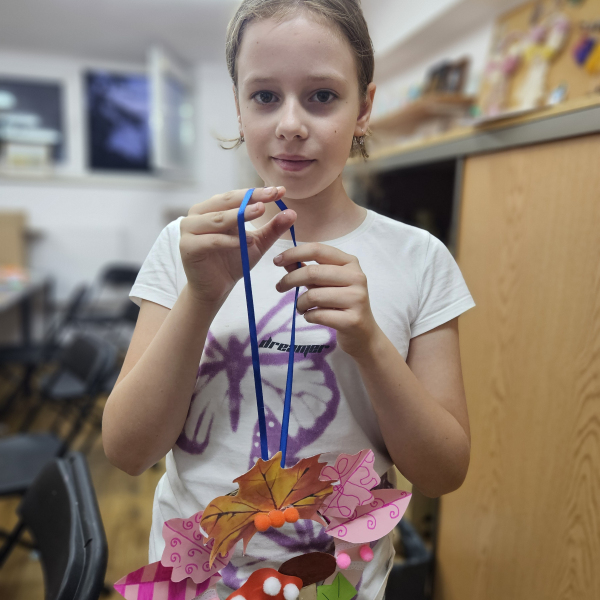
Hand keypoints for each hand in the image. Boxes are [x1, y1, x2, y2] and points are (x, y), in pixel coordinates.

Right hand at [180, 187, 295, 306]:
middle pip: (226, 202)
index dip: (257, 193)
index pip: (237, 196)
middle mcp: (198, 214)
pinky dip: (231, 240)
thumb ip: (272, 228)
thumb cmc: (233, 261)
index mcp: (212, 208)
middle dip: (250, 198)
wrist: (216, 288)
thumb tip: (292, 212)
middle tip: (271, 195)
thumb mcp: (257, 243)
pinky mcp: (188, 246)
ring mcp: (189, 229)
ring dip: (240, 215)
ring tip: (260, 211)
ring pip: (218, 219)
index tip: (280, 191)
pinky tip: (248, 241)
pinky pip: (212, 240)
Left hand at [273, 243, 380, 357]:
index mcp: (350, 263)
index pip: (318, 250)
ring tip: (301, 308)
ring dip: (299, 303)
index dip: (294, 253)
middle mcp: (356, 277)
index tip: (276, 260)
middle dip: (290, 280)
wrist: (363, 334)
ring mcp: (357, 298)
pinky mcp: (352, 320)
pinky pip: (318, 315)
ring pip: (313, 296)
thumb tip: (285, 261)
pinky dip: (308, 316)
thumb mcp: (326, 283)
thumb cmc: (341, 304)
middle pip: (312, 272)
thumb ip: (308, 270)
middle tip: (279, 287)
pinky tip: (311, 316)